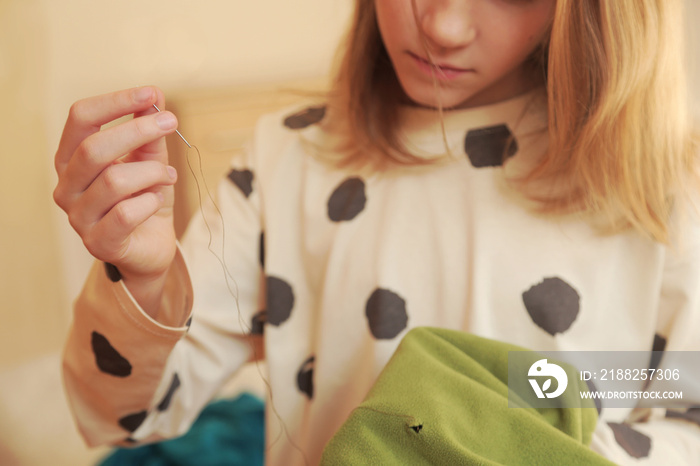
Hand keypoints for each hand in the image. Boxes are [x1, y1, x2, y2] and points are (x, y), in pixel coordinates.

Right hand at [53, 86, 178, 313]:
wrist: (152, 246)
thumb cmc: (145, 198)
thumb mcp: (150, 159)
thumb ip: (149, 131)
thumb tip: (155, 95)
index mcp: (71, 158)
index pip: (80, 118)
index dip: (115, 102)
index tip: (151, 93)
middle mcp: (67, 186)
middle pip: (94, 148)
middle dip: (138, 131)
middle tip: (172, 123)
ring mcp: (79, 217)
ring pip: (114, 181)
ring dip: (152, 172)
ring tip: (169, 174)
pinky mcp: (98, 243)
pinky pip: (125, 215)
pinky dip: (149, 201)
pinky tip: (157, 200)